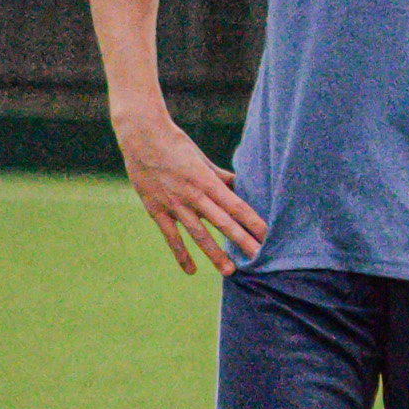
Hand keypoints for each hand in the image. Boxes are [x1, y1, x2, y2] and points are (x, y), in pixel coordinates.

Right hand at [114, 112, 266, 276]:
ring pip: (198, 234)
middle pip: (222, 223)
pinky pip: (171, 237)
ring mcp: (173, 204)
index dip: (252, 221)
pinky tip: (192, 270)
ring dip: (215, 253)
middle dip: (242, 241)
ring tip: (230, 271)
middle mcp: (192, 195)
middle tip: (259, 259)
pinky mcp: (156, 210)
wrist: (140, 136)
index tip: (267, 235)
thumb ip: (220, 176)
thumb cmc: (175, 143)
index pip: (235, 206)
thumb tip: (241, 185)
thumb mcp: (201, 158)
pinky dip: (181, 254)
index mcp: (206, 180)